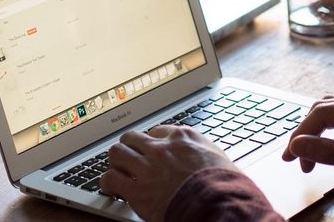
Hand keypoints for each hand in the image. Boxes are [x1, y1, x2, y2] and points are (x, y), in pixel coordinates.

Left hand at [101, 125, 239, 220]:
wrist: (217, 204)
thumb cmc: (225, 185)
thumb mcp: (219, 158)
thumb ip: (204, 152)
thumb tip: (206, 157)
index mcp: (182, 137)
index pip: (158, 131)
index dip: (153, 141)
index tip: (152, 149)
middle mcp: (161, 148)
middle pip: (132, 137)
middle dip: (129, 147)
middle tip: (130, 157)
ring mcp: (146, 167)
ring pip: (117, 153)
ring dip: (116, 161)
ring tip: (117, 169)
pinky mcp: (136, 190)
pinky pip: (110, 179)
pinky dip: (108, 183)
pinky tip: (111, 188)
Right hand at [283, 95, 333, 204]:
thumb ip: (330, 152)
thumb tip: (299, 145)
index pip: (325, 112)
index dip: (303, 133)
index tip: (291, 155)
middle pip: (326, 109)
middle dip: (307, 132)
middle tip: (294, 158)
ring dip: (317, 133)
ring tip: (306, 155)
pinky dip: (330, 135)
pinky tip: (325, 148)